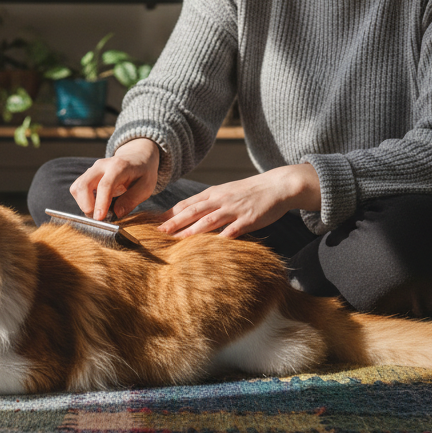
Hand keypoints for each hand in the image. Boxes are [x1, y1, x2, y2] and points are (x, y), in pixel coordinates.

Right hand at [70, 138, 159, 220]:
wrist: (137, 157)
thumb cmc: (142, 173)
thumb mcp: (146, 187)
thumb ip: (131, 200)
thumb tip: (116, 214)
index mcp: (119, 167)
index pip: (105, 185)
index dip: (101, 203)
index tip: (100, 218)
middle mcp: (101, 166)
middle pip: (83, 185)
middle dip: (87, 205)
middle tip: (99, 218)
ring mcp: (92, 170)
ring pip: (77, 188)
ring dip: (84, 204)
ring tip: (99, 212)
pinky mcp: (87, 175)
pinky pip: (77, 189)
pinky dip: (82, 201)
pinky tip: (95, 205)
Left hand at [157, 164, 320, 238]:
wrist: (278, 185)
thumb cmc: (250, 191)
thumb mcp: (226, 192)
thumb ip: (210, 203)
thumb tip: (190, 215)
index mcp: (214, 193)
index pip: (187, 203)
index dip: (170, 213)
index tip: (154, 222)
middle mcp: (220, 199)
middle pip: (193, 211)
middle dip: (174, 222)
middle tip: (157, 232)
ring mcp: (234, 209)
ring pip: (209, 220)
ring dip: (191, 230)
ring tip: (176, 240)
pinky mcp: (248, 219)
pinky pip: (232, 230)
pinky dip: (220, 238)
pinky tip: (210, 247)